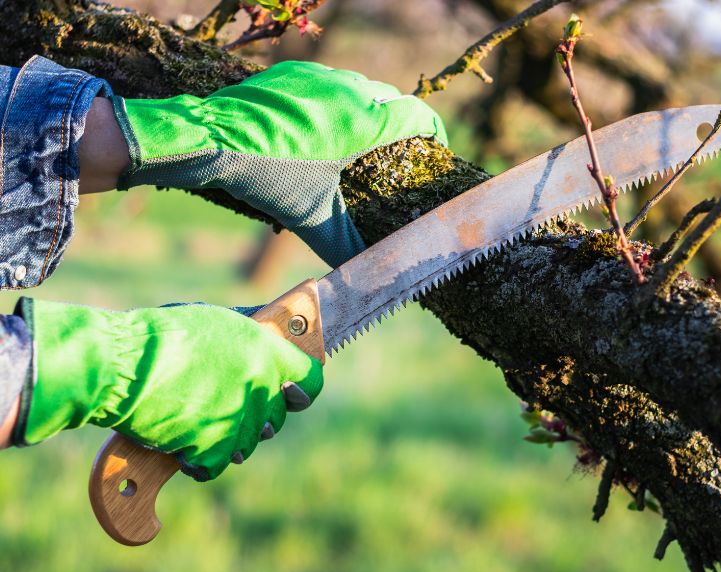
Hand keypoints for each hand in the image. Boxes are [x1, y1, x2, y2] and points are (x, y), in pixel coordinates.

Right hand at [13, 299, 322, 480]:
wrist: (122, 365)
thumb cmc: (162, 337)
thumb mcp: (217, 321)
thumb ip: (252, 335)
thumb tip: (277, 333)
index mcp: (265, 351)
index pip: (311, 380)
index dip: (301, 390)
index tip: (290, 394)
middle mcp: (259, 385)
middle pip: (276, 419)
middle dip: (255, 419)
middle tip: (225, 409)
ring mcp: (237, 418)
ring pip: (247, 445)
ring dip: (225, 440)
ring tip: (196, 421)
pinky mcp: (212, 447)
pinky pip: (215, 466)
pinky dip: (197, 461)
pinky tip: (181, 444)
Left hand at [112, 61, 447, 266]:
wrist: (210, 140)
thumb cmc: (266, 176)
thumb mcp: (311, 216)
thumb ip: (344, 244)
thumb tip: (365, 275)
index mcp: (363, 120)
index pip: (417, 115)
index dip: (433, 132)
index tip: (436, 147)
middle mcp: (347, 89)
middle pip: (391, 99)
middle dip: (401, 123)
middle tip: (398, 151)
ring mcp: (319, 76)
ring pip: (361, 87)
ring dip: (369, 109)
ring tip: (363, 141)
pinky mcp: (293, 73)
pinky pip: (331, 82)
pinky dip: (338, 101)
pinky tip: (324, 127)